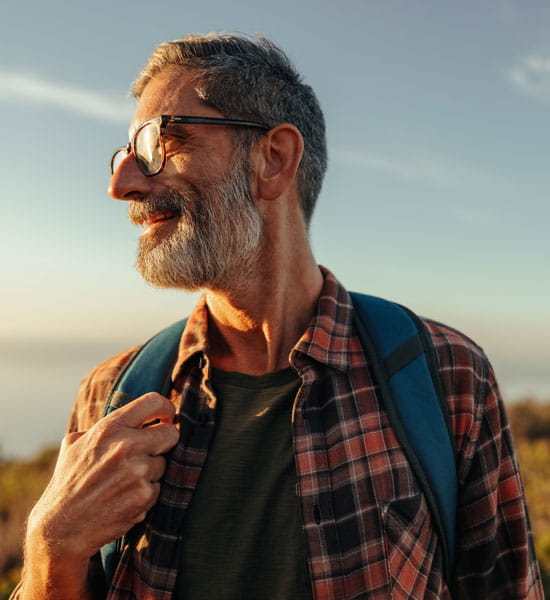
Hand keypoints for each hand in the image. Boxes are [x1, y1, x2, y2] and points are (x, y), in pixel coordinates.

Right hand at [26, 393, 178, 561]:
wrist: (60, 528)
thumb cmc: (68, 483)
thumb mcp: (75, 445)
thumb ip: (103, 428)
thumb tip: (132, 419)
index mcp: (109, 428)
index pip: (152, 402)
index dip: (165, 409)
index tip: (166, 417)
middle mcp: (125, 446)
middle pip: (171, 433)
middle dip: (166, 442)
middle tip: (153, 451)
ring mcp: (137, 471)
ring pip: (164, 464)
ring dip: (151, 473)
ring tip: (124, 483)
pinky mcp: (144, 495)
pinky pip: (158, 487)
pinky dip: (146, 494)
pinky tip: (124, 500)